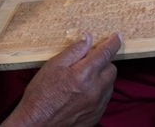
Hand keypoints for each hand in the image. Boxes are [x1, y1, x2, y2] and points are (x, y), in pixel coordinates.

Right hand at [5, 32, 121, 126]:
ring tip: (84, 79)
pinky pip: (105, 99)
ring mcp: (97, 105)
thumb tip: (87, 38)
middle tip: (89, 62)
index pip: (106, 53)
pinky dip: (99, 92)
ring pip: (110, 84)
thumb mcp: (53, 65)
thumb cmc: (41, 94)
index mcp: (84, 74)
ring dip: (102, 78)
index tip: (117, 36)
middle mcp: (95, 90)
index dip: (113, 42)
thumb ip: (74, 51)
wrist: (36, 124)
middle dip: (104, 62)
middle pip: (112, 69)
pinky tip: (84, 92)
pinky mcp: (96, 116)